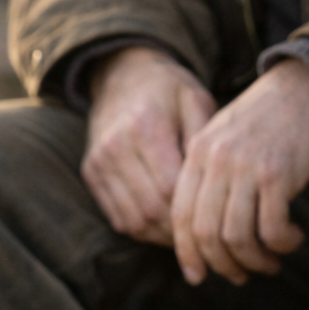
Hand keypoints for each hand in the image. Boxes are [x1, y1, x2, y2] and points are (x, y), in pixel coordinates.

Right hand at [82, 46, 216, 244]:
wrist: (121, 74)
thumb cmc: (168, 90)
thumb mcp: (197, 101)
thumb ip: (205, 142)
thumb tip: (215, 189)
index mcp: (145, 126)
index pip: (171, 188)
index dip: (194, 209)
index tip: (217, 215)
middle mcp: (115, 147)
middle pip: (151, 210)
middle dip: (181, 228)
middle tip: (207, 233)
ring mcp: (99, 162)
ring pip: (133, 220)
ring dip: (162, 235)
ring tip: (187, 233)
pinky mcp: (91, 174)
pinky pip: (118, 218)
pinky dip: (143, 229)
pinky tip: (164, 225)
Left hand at [172, 58, 308, 284]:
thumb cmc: (270, 120)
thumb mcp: (226, 139)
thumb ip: (209, 176)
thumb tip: (203, 235)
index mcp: (197, 153)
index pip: (180, 215)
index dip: (187, 252)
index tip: (197, 276)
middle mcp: (216, 160)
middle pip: (205, 233)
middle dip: (222, 264)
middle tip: (241, 275)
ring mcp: (246, 166)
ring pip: (236, 237)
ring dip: (254, 261)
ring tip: (270, 264)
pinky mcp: (279, 173)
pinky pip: (271, 229)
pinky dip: (280, 244)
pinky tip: (292, 240)